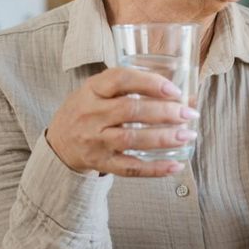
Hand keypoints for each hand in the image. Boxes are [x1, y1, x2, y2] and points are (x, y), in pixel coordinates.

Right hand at [46, 67, 199, 176]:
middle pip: (130, 111)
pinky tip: (175, 164)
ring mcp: (94, 141)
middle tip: (189, 114)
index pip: (120, 79)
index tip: (174, 90)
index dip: (149, 82)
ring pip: (131, 140)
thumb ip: (138, 89)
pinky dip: (154, 168)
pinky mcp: (100, 163)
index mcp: (93, 89)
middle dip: (164, 112)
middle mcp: (91, 114)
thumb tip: (188, 97)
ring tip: (187, 135)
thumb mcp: (102, 91)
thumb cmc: (89, 109)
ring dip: (163, 138)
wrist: (59, 142)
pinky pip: (129, 168)